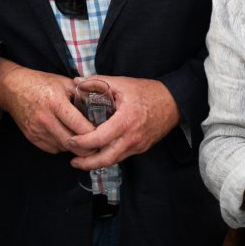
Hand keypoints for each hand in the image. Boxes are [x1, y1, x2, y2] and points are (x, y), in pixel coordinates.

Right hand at [0, 59, 95, 155]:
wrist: (13, 88)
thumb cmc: (40, 83)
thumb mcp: (63, 82)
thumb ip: (82, 92)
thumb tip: (102, 101)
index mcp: (56, 102)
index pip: (79, 125)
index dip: (94, 133)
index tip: (103, 134)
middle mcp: (45, 118)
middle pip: (72, 142)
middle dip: (88, 147)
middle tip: (99, 145)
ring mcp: (37, 130)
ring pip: (63, 147)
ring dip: (75, 147)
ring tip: (84, 141)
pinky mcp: (31, 137)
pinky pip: (52, 149)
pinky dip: (62, 146)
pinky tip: (67, 137)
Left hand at [67, 75, 182, 169]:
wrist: (174, 102)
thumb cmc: (148, 92)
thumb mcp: (122, 83)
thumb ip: (98, 82)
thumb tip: (77, 81)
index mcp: (125, 121)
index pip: (98, 138)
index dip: (82, 142)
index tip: (71, 140)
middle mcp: (131, 138)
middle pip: (105, 159)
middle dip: (87, 163)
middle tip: (73, 161)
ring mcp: (137, 145)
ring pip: (114, 161)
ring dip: (96, 164)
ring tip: (82, 161)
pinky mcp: (141, 148)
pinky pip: (122, 156)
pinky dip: (109, 157)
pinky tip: (100, 153)